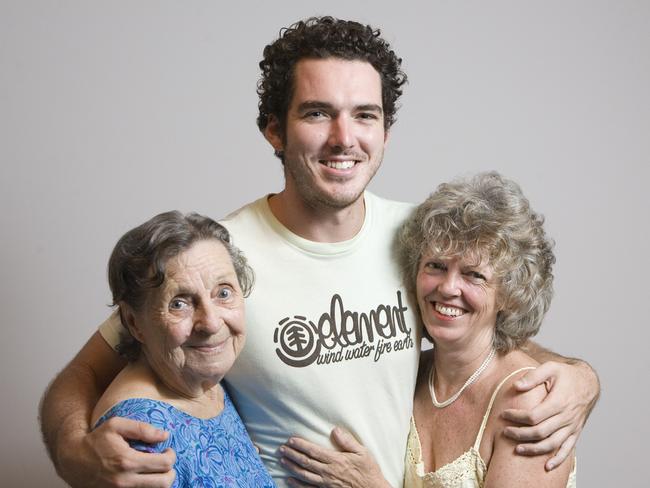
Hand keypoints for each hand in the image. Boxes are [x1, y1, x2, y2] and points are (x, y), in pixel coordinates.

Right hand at [58, 417, 175, 486]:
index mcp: (127, 461)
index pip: (164, 464)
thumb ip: (142, 429)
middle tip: (165, 461)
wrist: (72, 460)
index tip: (167, 450)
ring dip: (161, 481)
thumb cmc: (96, 440)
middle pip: (164, 483)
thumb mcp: (116, 425)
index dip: (171, 456)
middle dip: (170, 471)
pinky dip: (148, 487)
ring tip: (157, 470)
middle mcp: (125, 481)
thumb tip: (164, 435)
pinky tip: (146, 477)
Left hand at [279, 426, 390, 487]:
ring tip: (282, 460)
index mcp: (336, 460)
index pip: (314, 451)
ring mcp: (326, 484)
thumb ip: (348, 441)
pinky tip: (289, 480)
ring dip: (292, 467)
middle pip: (306, 462)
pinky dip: (297, 484)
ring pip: (304, 475)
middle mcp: (328, 472)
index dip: (301, 445)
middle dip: (292, 454)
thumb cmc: (368, 471)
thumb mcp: (362, 453)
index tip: (291, 440)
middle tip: (282, 448)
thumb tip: (335, 430)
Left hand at [502, 360, 598, 469]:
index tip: (503, 414)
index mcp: (559, 402)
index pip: (534, 416)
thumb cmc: (567, 374)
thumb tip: (516, 386)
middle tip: (505, 432)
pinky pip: (567, 449)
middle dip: (520, 434)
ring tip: (517, 450)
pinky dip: (558, 460)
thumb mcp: (551, 368)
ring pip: (552, 444)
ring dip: (534, 449)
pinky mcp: (575, 432)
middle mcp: (566, 417)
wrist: (588, 382)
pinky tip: (547, 467)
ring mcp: (572, 427)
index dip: (517, 417)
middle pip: (540, 432)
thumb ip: (533, 376)